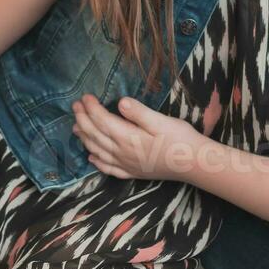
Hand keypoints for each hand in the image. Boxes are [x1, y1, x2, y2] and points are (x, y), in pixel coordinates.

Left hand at [72, 94, 199, 180]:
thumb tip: (120, 102)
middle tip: (75, 106)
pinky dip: (97, 162)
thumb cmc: (180, 139)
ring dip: (84, 138)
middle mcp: (122, 152)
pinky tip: (92, 158)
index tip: (85, 96)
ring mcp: (126, 164)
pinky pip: (108, 169)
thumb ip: (139, 112)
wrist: (194, 164)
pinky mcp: (133, 172)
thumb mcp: (161, 121)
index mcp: (127, 137)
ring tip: (75, 128)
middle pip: (95, 135)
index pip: (101, 120)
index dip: (91, 108)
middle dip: (82, 119)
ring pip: (98, 151)